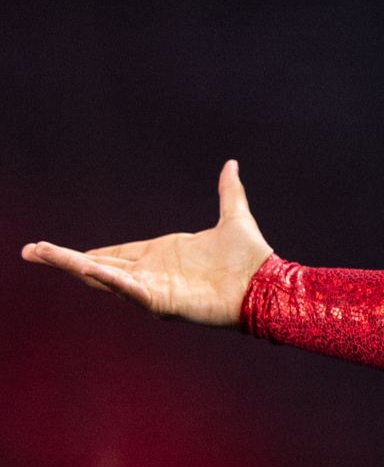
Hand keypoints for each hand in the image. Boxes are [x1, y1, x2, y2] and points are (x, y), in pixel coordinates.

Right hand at [20, 160, 275, 326]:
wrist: (269, 286)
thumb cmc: (252, 258)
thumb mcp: (235, 216)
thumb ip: (229, 191)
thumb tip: (231, 164)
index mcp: (163, 254)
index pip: (116, 252)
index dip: (87, 251)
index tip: (56, 250)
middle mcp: (154, 272)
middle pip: (98, 264)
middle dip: (63, 259)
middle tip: (30, 251)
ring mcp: (156, 288)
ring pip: (104, 277)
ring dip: (73, 265)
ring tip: (41, 253)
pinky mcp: (164, 302)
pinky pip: (130, 290)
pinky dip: (110, 279)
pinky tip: (86, 267)